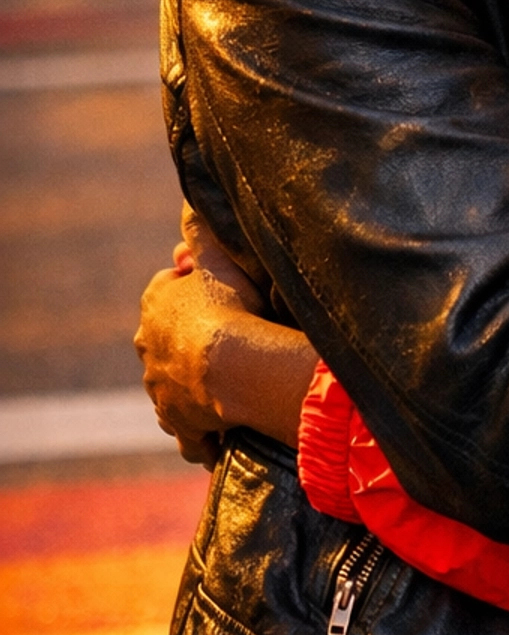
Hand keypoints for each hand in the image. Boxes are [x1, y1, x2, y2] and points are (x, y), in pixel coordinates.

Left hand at [136, 205, 317, 459]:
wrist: (234, 367)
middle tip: (229, 344)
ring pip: (173, 389)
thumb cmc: (230, 307)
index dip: (195, 294)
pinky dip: (204, 436)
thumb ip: (202, 229)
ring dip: (193, 392)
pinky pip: (191, 435)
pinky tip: (222, 436)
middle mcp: (147, 348)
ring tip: (226, 393)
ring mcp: (161, 390)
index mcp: (155, 303)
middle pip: (166, 343)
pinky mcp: (180, 425)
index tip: (221, 298)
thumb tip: (188, 197)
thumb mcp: (218, 259)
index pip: (168, 292)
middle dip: (188, 345)